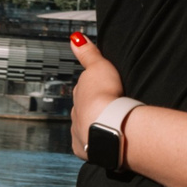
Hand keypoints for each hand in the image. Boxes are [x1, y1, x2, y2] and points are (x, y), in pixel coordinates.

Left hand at [69, 32, 124, 160]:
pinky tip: (107, 142)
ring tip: (110, 125)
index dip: (94, 89)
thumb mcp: (100, 66)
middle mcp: (75, 113)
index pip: (83, 90)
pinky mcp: (86, 150)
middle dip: (93, 109)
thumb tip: (75, 37)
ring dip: (95, 126)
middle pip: (83, 109)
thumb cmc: (107, 95)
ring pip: (85, 128)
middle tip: (110, 108)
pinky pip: (89, 146)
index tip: (104, 90)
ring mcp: (79, 132)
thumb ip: (88, 53)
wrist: (109, 125)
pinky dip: (96, 143)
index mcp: (79, 94)